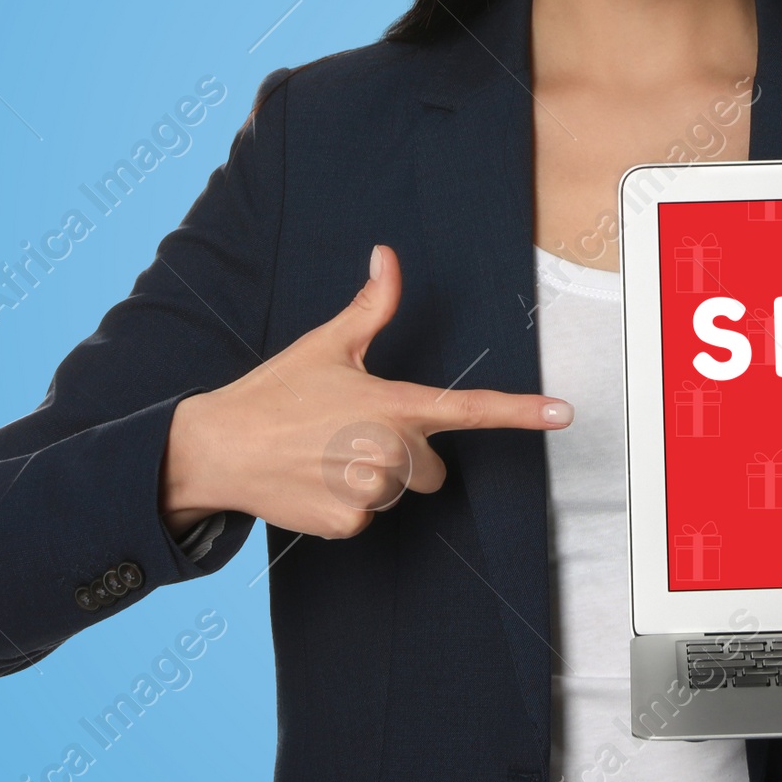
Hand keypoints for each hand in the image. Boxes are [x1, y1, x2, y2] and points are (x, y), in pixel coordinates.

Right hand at [160, 243, 573, 538]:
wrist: (218, 449)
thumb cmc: (276, 394)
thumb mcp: (326, 346)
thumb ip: (371, 306)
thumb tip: (387, 256)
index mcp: (393, 405)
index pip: (470, 408)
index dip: (521, 411)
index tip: (564, 414)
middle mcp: (388, 451)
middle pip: (432, 468)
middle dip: (405, 455)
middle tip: (351, 435)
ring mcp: (369, 492)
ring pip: (399, 492)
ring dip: (372, 479)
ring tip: (325, 457)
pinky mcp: (348, 525)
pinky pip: (368, 518)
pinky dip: (346, 505)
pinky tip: (313, 483)